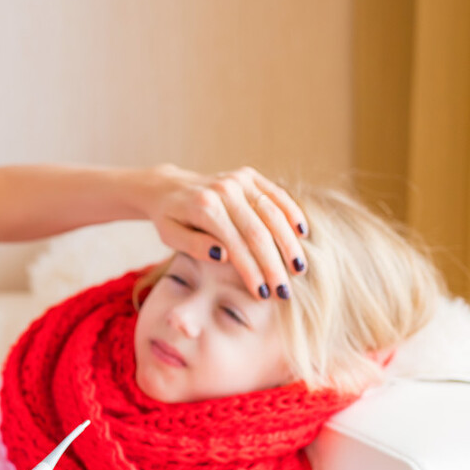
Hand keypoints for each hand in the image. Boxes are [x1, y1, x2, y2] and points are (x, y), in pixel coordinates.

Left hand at [141, 165, 308, 298]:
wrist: (168, 187)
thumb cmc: (170, 219)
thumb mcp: (171, 236)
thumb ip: (195, 246)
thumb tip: (224, 255)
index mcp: (204, 207)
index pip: (236, 244)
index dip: (252, 271)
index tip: (263, 294)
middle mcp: (224, 189)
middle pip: (259, 231)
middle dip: (274, 264)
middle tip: (285, 291)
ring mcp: (239, 179)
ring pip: (273, 213)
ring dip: (288, 243)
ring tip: (299, 269)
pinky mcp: (249, 175)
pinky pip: (276, 195)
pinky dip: (292, 213)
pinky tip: (302, 234)